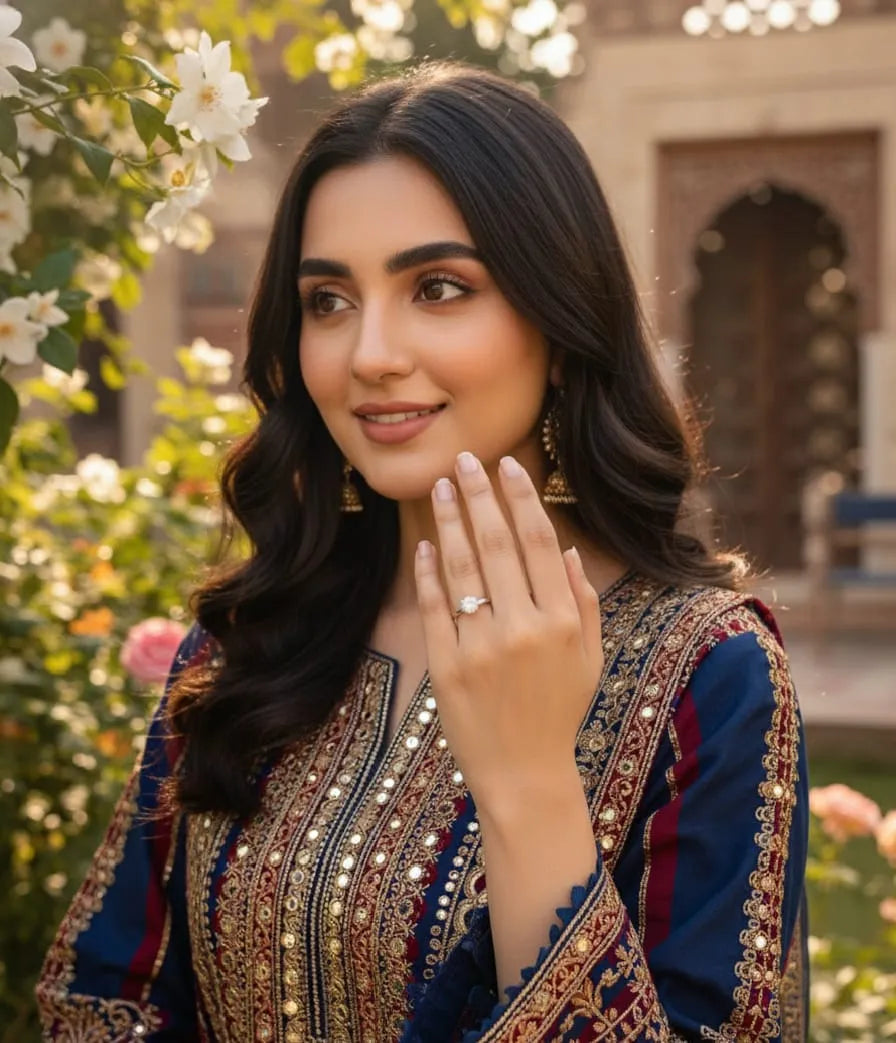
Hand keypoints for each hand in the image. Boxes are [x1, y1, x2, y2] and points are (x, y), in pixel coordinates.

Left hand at [413, 451, 603, 819]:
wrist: (524, 775)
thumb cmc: (559, 713)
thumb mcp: (589, 658)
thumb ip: (582, 602)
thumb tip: (566, 549)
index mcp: (561, 620)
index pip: (538, 542)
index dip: (520, 498)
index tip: (506, 466)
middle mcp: (522, 627)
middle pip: (496, 544)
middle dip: (479, 495)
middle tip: (464, 460)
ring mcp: (481, 646)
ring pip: (461, 568)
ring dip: (450, 521)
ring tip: (441, 488)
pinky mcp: (446, 665)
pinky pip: (433, 606)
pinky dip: (428, 572)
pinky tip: (426, 544)